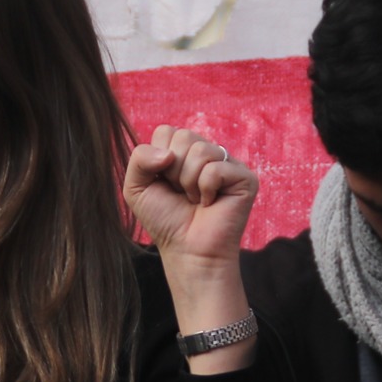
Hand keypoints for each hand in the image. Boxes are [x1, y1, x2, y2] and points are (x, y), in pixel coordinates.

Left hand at [123, 125, 256, 268]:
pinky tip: (210, 203)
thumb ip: (139, 158)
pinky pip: (216, 169)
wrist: (186, 250)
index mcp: (184, 150)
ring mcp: (228, 163)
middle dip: (172, 170)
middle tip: (180, 193)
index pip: (166, 131)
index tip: (164, 183)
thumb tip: (168, 152)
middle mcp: (207, 153)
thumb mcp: (136, 187)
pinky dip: (205, 189)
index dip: (158, 160)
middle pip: (183, 137)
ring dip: (188, 182)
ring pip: (201, 151)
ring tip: (194, 199)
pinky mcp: (245, 178)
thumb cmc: (164, 220)